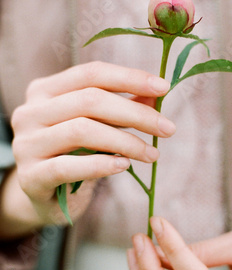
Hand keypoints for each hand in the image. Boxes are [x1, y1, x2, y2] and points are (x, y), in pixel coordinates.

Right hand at [1, 62, 174, 235]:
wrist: (43, 195)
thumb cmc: (73, 153)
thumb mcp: (97, 125)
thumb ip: (122, 107)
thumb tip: (158, 93)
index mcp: (45, 90)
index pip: (91, 73)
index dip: (129, 77)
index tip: (164, 87)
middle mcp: (30, 112)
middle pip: (89, 100)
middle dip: (136, 113)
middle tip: (168, 128)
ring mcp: (26, 144)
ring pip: (81, 130)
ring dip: (125, 141)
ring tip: (152, 154)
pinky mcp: (30, 176)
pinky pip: (68, 166)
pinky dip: (101, 164)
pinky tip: (125, 165)